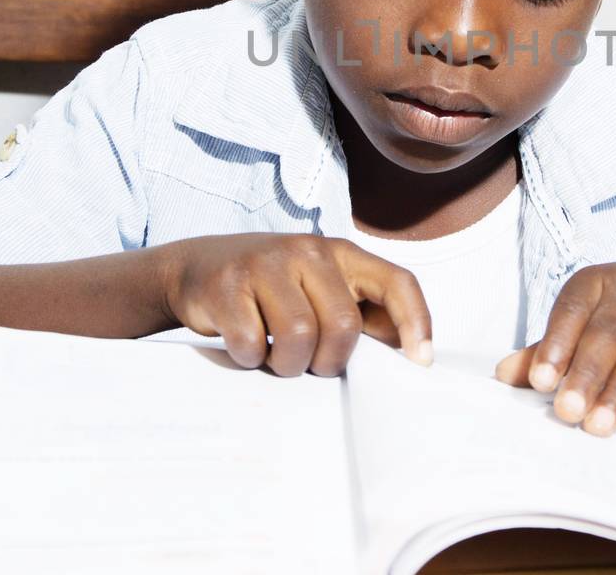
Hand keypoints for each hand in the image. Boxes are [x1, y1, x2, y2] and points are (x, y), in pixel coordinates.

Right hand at [161, 233, 432, 376]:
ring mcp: (266, 263)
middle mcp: (308, 251)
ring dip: (287, 364)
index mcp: (342, 254)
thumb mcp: (320, 289)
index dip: (416, 321)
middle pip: (343, 325)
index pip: (396, 282)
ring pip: (298, 337)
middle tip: (310, 363)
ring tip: (274, 356)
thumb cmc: (271, 289)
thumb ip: (361, 312)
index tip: (420, 360)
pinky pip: (251, 343)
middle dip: (329, 361)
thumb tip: (410, 351)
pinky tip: (243, 346)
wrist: (195, 268)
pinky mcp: (228, 284)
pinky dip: (248, 358)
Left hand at [495, 252, 615, 435]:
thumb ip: (553, 343)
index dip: (556, 344)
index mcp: (598, 281)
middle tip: (566, 411)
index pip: (572, 310)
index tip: (539, 380)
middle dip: (584, 375)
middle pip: (605, 335)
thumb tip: (504, 374)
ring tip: (596, 426)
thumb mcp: (596, 309)